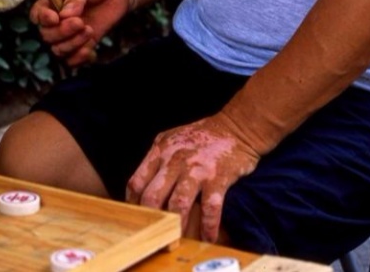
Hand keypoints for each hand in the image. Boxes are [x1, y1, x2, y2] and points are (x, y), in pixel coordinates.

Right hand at [29, 0, 130, 65]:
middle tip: (80, 22)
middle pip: (47, 35)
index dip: (43, 19)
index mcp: (51, 1)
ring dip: (72, 44)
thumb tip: (65, 15)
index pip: (37, 14)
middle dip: (62, 32)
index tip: (55, 18)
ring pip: (58, 50)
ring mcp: (69, 33)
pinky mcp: (82, 43)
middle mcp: (57, 20)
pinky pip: (72, 60)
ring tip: (89, 30)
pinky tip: (90, 48)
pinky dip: (79, 58)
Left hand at [125, 112, 260, 242]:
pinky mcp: (218, 178)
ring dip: (176, 228)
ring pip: (178, 205)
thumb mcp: (172, 140)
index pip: (137, 182)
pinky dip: (208, 227)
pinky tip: (207, 238)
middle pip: (152, 197)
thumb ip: (157, 160)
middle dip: (151, 221)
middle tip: (153, 237)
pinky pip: (209, 208)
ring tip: (176, 242)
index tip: (138, 220)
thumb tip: (141, 190)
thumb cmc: (201, 137)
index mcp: (161, 151)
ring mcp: (196, 169)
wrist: (236, 127)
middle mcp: (175, 160)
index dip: (133, 205)